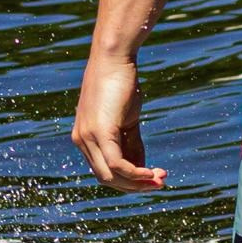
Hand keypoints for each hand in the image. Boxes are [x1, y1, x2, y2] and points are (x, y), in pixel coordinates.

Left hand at [72, 46, 165, 191]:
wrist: (114, 57)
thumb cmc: (121, 83)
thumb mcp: (127, 119)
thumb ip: (132, 144)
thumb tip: (142, 168)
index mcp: (85, 138)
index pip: (104, 170)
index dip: (128, 180)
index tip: (153, 178)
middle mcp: (81, 141)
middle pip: (106, 178)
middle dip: (134, 185)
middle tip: (160, 183)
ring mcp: (88, 137)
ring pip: (111, 176)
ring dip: (137, 182)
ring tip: (160, 179)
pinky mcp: (100, 132)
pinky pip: (117, 164)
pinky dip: (136, 173)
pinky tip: (151, 174)